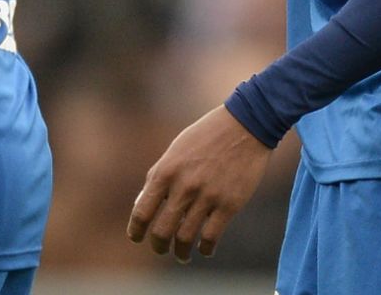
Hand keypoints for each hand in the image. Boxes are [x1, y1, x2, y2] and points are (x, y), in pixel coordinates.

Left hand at [127, 105, 271, 262]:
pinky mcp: (230, 205)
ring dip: (181, 251)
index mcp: (165, 171)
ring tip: (181, 255)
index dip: (136, 230)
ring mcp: (207, 197)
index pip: (142, 211)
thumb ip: (158, 177)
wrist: (244, 127)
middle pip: (162, 230)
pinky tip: (204, 250)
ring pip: (186, 237)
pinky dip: (205, 248)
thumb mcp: (174, 152)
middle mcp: (183, 186)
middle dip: (158, 245)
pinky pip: (212, 236)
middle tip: (160, 249)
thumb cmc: (205, 137)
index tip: (136, 238)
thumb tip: (142, 205)